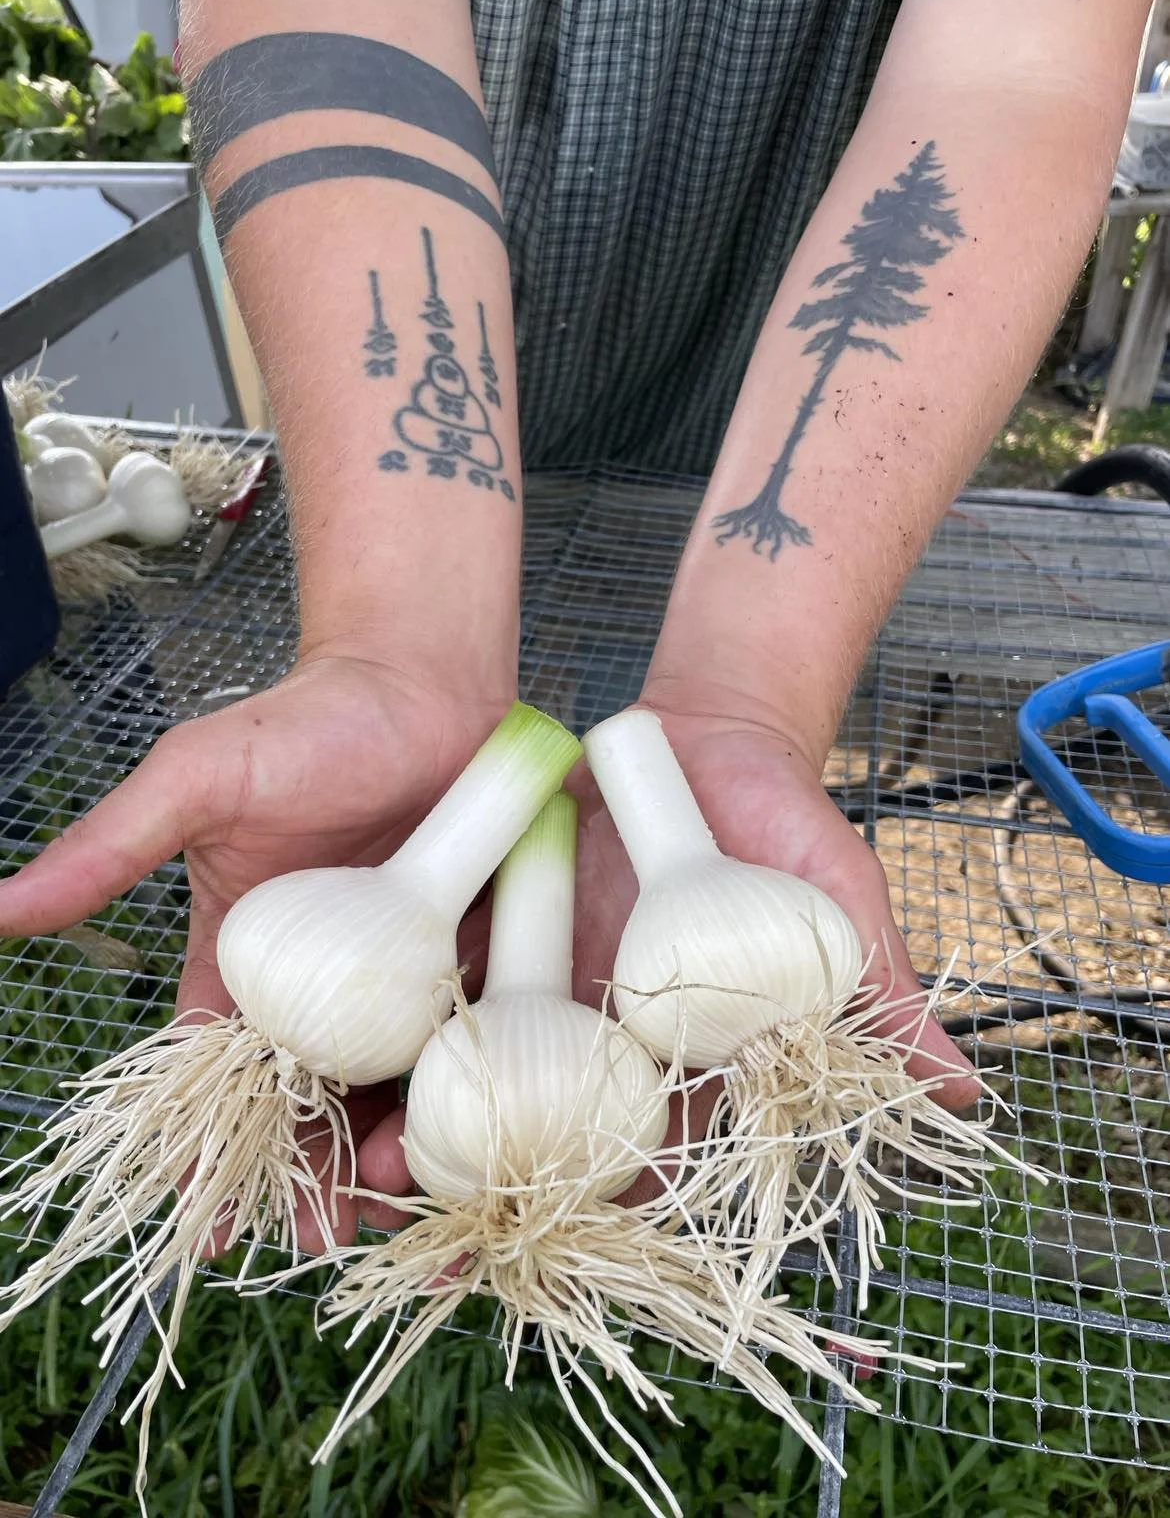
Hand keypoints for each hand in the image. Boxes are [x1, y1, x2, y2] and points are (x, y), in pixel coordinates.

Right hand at [0, 651, 511, 1246]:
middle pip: (304, 1105)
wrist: (422, 682)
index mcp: (243, 957)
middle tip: (316, 1241)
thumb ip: (109, 850)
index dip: (207, 1151)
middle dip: (303, 1179)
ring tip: (387, 1206)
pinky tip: (457, 1138)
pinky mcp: (466, 959)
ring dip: (379, 1156)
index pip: (214, 1074)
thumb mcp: (194, 783)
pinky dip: (452, 1097)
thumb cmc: (304, 724)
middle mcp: (319, 981)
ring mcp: (397, 976)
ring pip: (383, 1091)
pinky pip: (458, 1045)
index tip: (205, 1226)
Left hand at [359, 694, 978, 1218]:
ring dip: (426, 1132)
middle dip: (491, 1196)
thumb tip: (965, 1095)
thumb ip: (882, 994)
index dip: (606, 1213)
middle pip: (549, 1140)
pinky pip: (445, 1002)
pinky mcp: (500, 942)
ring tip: (362, 1169)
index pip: (652, 1159)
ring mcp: (552, 997)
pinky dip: (402, 1042)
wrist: (704, 738)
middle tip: (423, 1237)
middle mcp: (614, 1046)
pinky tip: (347, 1067)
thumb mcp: (837, 901)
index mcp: (692, 1062)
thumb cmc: (784, 822)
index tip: (556, 1255)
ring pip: (482, 1086)